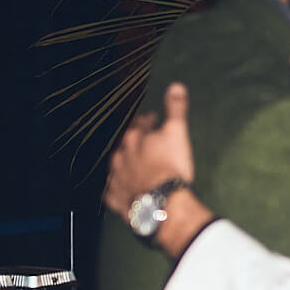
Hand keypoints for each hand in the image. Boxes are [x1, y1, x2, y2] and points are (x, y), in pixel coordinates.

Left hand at [102, 82, 196, 216]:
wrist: (161, 203)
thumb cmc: (170, 167)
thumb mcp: (178, 133)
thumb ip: (176, 110)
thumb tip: (176, 86)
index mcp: (134, 138)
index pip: (140, 124)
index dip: (148, 121)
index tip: (153, 119)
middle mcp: (120, 156)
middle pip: (125, 145)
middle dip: (134, 144)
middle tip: (144, 145)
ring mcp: (116, 178)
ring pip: (116, 167)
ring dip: (124, 165)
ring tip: (134, 167)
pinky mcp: (115, 199)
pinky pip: (112, 192)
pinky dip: (117, 190)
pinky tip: (122, 191)